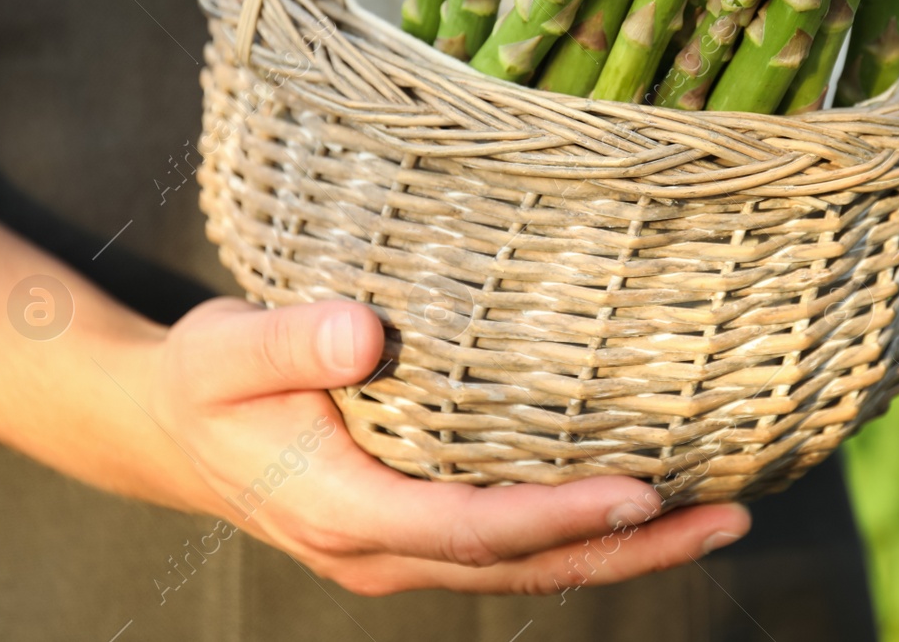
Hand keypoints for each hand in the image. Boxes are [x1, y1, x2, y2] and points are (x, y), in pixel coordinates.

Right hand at [144, 297, 749, 594]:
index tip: (644, 491)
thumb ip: (287, 341)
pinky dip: (584, 533)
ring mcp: (403, 550)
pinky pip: (514, 546)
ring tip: (719, 516)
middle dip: (630, 548)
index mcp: (342, 511)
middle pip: (525, 565)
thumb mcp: (225, 351)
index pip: (473, 528)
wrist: (168, 431)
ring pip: (530, 566)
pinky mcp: (418, 531)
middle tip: (730, 517)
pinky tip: (642, 504)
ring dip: (624, 549)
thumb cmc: (204, 384)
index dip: (561, 517)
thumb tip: (364, 333)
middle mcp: (382, 550)